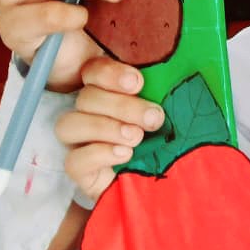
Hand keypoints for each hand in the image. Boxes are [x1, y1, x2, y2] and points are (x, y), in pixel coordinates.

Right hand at [54, 56, 164, 200]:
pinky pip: (74, 160)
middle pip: (86, 97)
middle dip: (121, 106)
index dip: (110, 73)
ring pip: (69, 125)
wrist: (169, 179)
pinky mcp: (80, 170)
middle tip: (153, 119)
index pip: (92, 71)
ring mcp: (79, 142)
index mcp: (108, 90)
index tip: (138, 82)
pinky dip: (100, 153)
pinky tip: (125, 154)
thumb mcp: (173, 111)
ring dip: (106, 128)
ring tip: (137, 137)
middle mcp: (88, 112)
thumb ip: (166, 91)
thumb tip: (180, 70)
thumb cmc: (171, 138)